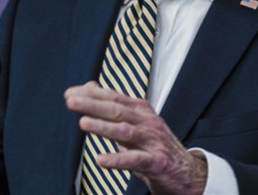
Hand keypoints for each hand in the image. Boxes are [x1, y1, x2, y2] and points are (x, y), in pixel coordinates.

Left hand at [65, 82, 207, 194]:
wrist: (187, 171)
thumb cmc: (155, 144)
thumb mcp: (135, 121)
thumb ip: (113, 105)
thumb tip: (90, 86)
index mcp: (140, 110)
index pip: (113, 97)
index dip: (91, 95)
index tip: (70, 93)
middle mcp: (147, 122)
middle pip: (117, 110)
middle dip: (92, 105)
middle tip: (71, 101)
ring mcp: (152, 141)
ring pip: (125, 131)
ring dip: (103, 127)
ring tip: (83, 123)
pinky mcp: (156, 162)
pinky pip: (135, 160)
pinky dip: (118, 159)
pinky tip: (101, 160)